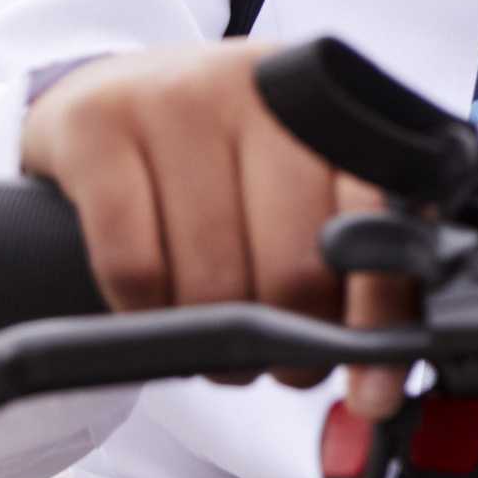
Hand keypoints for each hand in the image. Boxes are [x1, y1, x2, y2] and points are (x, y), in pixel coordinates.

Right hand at [18, 42, 411, 412]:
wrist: (100, 92)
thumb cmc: (211, 153)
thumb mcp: (291, 178)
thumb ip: (352, 246)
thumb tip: (382, 373)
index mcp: (328, 105)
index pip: (379, 221)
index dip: (378, 317)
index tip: (371, 388)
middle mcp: (258, 89)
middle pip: (295, 268)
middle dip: (290, 346)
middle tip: (277, 364)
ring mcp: (174, 98)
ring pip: (213, 279)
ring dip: (215, 346)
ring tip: (215, 347)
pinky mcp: (95, 125)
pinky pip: (133, 265)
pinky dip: (145, 317)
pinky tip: (151, 314)